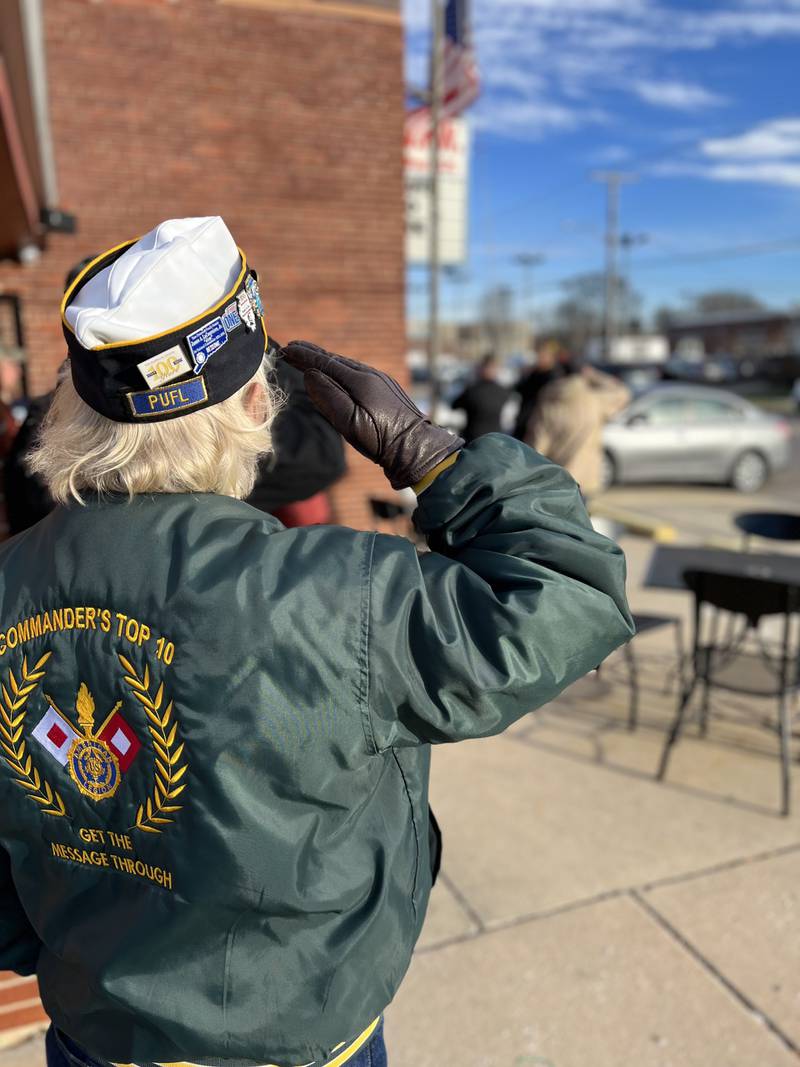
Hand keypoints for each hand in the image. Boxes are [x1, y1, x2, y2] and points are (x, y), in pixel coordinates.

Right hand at [281, 341, 462, 489]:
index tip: (286, 349)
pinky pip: (358, 373)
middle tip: (291, 348)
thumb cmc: (382, 441)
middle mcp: (371, 375)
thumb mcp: (350, 423)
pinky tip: (336, 375)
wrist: (417, 449)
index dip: (304, 356)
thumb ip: (328, 397)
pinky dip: (341, 370)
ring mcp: (381, 381)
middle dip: (312, 354)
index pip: (324, 362)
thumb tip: (310, 373)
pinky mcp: (387, 390)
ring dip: (326, 361)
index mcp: (360, 381)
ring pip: (347, 366)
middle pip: (335, 360)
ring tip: (309, 359)